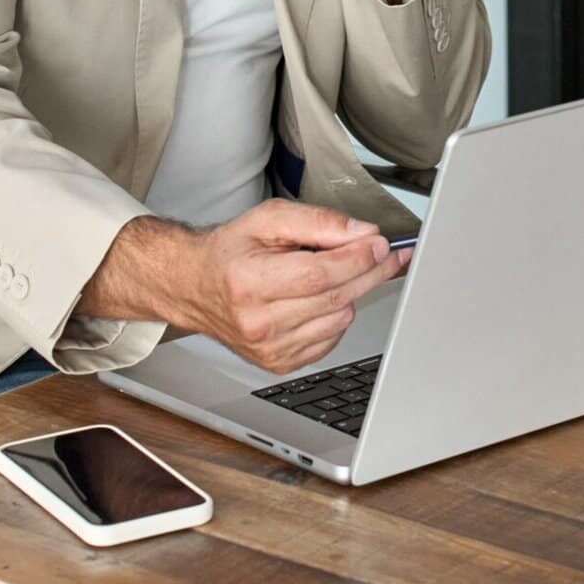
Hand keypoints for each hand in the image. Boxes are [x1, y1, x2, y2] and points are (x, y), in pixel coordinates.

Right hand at [82, 201, 407, 374]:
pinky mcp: (278, 363)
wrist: (194, 286)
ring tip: (340, 271)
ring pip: (339, 319)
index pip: (320, 274)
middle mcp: (257, 322)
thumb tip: (360, 233)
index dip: (358, 258)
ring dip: (352, 292)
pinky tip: (321, 298)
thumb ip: (317, 221)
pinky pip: (330, 339)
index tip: (381, 243)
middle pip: (336, 297)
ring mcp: (269, 348)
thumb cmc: (229, 251)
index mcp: (250, 282)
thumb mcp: (267, 219)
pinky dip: (336, 315)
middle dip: (371, 271)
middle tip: (389, 254)